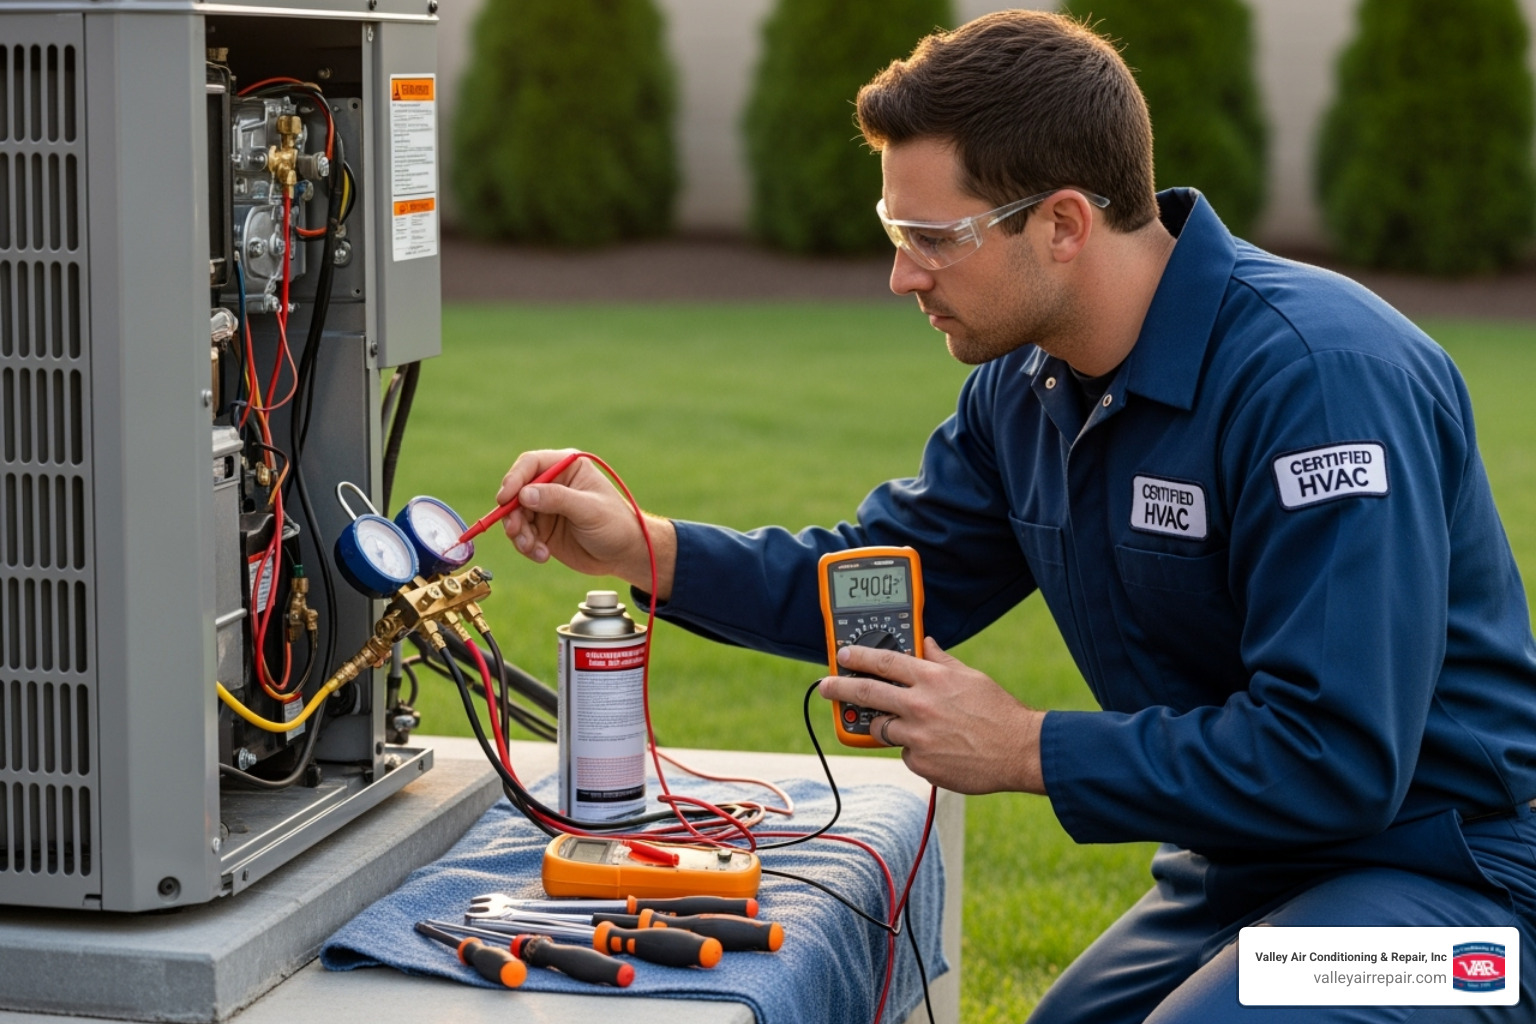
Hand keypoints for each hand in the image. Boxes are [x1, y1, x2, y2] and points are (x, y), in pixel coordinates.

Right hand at [495, 449, 676, 597]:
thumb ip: (558, 499)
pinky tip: (542, 555)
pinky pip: (522, 535)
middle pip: (516, 491)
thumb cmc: (616, 525)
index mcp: (566, 467)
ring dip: (519, 533)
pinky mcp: (542, 529)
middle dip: (512, 513)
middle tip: (516, 531)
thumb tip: (524, 494)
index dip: (514, 479)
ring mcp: (545, 507)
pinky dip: (526, 546)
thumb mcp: (589, 510)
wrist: (624, 554)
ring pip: (515, 516)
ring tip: (533, 548)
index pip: (531, 464)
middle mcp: (551, 484)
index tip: (505, 498)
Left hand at [818, 637, 1045, 794]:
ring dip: (884, 725)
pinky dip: (914, 750)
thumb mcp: (971, 677)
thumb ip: (942, 661)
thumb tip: (927, 645)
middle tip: (825, 686)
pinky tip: (938, 748)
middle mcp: (919, 705)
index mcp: (931, 678)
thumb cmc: (999, 712)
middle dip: (839, 687)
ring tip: (903, 725)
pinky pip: (905, 753)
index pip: (883, 661)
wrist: (1019, 750)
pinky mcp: (920, 762)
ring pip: (882, 727)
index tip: (842, 655)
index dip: (858, 656)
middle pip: (866, 692)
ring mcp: (917, 736)